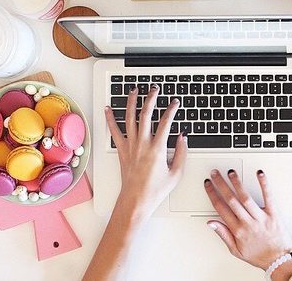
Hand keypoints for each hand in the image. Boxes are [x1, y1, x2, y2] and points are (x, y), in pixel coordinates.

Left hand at [105, 85, 187, 221]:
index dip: (171, 110)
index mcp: (157, 149)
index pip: (166, 122)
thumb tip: (182, 137)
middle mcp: (142, 144)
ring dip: (131, 102)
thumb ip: (181, 153)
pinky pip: (114, 131)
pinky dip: (110, 118)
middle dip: (151, 99)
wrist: (135, 201)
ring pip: (129, 118)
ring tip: (133, 91)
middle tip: (154, 89)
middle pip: (146, 115)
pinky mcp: (121, 150)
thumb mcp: (176, 173)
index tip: (174, 103)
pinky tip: (109, 109)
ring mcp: (130, 146)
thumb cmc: (155, 190)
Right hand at [204, 169, 291, 271]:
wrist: (278, 261)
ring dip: (237, 183)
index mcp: (238, 231)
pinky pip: (268, 196)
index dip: (212, 194)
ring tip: (231, 172)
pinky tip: (259, 174)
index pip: (221, 208)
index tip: (208, 184)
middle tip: (215, 173)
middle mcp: (248, 223)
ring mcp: (261, 217)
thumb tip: (211, 223)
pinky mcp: (273, 213)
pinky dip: (264, 184)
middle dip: (221, 184)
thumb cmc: (258, 255)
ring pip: (245, 197)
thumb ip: (223, 234)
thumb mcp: (236, 250)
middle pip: (231, 199)